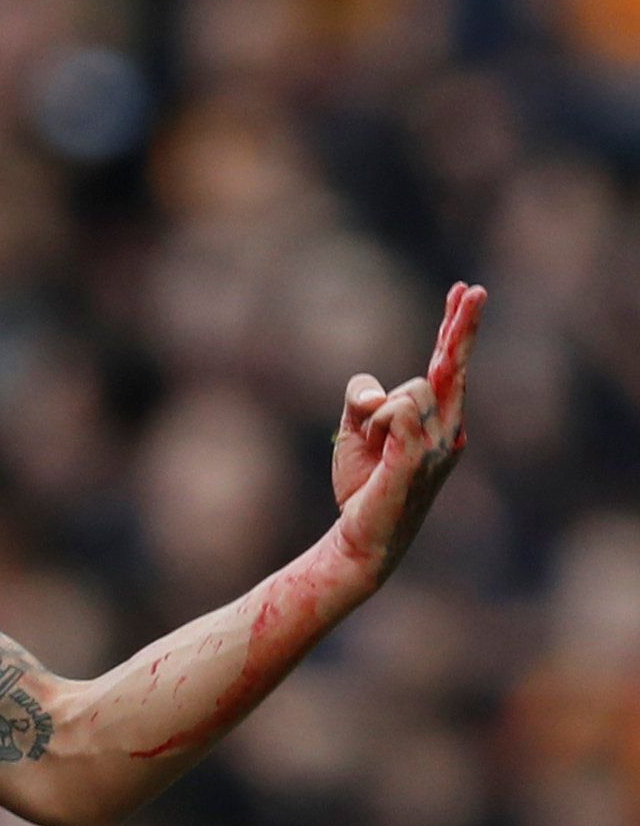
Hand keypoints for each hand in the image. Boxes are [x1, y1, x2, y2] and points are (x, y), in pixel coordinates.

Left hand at [330, 281, 486, 581]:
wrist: (360, 537)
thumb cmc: (362, 484)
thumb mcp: (353, 430)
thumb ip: (361, 400)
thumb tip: (374, 393)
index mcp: (436, 421)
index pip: (447, 366)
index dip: (454, 329)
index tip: (463, 291)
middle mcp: (448, 431)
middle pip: (449, 367)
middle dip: (460, 327)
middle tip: (472, 288)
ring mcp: (436, 447)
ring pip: (402, 393)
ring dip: (370, 419)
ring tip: (371, 453)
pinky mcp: (415, 462)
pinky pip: (400, 416)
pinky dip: (382, 422)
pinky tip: (382, 442)